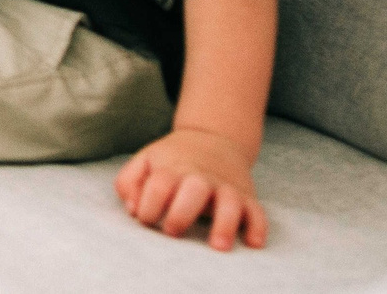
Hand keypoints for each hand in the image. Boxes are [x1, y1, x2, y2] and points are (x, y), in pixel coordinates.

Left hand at [116, 127, 267, 250]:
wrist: (212, 138)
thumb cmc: (172, 160)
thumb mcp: (145, 162)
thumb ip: (129, 183)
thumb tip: (133, 210)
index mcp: (173, 168)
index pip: (159, 185)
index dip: (149, 205)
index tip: (145, 218)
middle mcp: (201, 177)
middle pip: (194, 190)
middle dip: (181, 213)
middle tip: (172, 231)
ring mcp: (225, 187)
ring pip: (230, 202)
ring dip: (225, 223)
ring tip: (218, 246)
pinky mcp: (247, 197)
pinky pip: (258, 212)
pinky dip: (258, 227)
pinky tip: (253, 244)